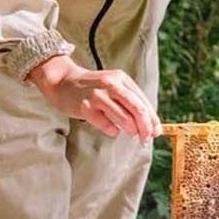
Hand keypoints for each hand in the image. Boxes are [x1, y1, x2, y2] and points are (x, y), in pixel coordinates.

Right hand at [26, 55, 161, 143]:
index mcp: (121, 78)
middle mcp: (111, 84)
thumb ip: (129, 102)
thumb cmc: (92, 88)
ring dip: (132, 129)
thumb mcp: (113, 87)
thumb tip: (151, 126)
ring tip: (133, 134)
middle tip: (147, 139)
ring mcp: (97, 95)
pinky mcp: (85, 107)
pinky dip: (112, 130)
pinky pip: (105, 124)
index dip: (152, 118)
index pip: (142, 101)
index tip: (156, 132)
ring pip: (124, 116)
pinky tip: (113, 130)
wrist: (62, 82)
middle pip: (136, 108)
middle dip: (145, 126)